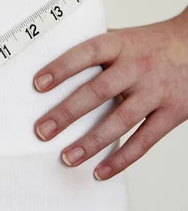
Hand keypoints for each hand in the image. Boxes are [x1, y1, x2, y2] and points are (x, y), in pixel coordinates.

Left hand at [32, 6, 187, 179]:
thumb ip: (92, 51)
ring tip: (66, 158)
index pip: (87, 53)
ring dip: (91, 142)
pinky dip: (122, 159)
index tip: (37, 84)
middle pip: (99, 91)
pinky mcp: (172, 113)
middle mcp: (137, 68)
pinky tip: (99, 172)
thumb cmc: (148, 45)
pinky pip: (145, 141)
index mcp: (120, 45)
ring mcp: (156, 92)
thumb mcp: (121, 38)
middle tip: (41, 131)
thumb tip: (46, 57)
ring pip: (121, 120)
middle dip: (67, 113)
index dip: (62, 68)